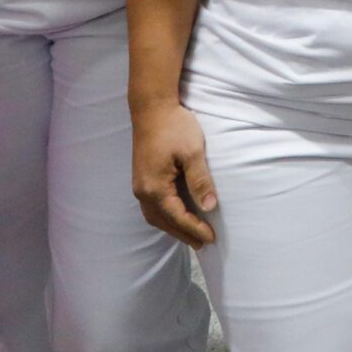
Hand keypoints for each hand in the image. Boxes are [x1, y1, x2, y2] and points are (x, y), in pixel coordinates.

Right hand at [131, 100, 218, 247]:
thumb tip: (210, 206)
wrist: (151, 107)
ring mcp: (139, 185)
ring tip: (191, 235)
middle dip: (183, 233)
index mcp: (155, 187)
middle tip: (202, 244)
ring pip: (155, 216)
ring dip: (172, 227)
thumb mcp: (193, 152)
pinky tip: (175, 215)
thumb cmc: (174, 126)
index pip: (178, 216)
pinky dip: (165, 216)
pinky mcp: (141, 178)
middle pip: (163, 221)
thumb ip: (200, 180)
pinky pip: (152, 206)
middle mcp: (143, 191)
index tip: (212, 238)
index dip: (195, 228)